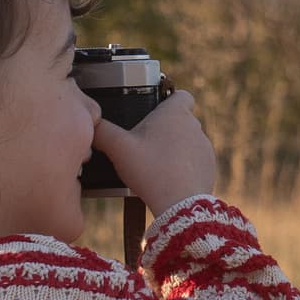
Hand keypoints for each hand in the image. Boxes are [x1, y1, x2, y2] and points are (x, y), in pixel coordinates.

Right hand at [88, 89, 219, 215]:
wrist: (179, 204)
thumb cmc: (150, 170)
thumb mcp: (118, 148)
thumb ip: (101, 130)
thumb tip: (90, 122)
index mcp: (176, 113)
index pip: (181, 95)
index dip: (169, 100)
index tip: (155, 110)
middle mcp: (195, 127)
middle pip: (181, 120)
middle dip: (165, 128)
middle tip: (143, 142)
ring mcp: (204, 148)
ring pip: (188, 141)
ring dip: (174, 148)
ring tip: (153, 163)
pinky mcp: (209, 168)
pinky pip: (194, 162)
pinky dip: (183, 167)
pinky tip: (166, 178)